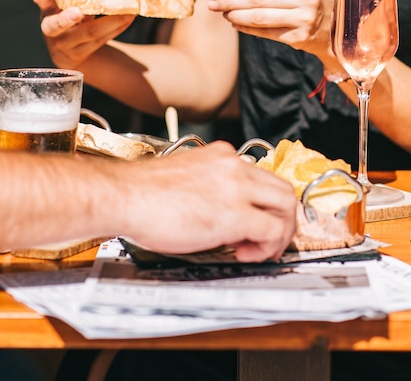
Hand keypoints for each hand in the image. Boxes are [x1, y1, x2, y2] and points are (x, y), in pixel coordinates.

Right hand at [32, 0, 137, 67]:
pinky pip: (100, 41)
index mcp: (49, 7)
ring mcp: (64, 43)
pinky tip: (128, 20)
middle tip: (78, 12)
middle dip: (65, 19)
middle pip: (54, 25)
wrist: (76, 50)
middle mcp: (52, 26)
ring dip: (109, 23)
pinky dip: (116, 29)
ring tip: (127, 14)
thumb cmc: (80, 13)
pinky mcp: (79, 54)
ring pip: (87, 34)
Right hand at [127, 141, 296, 261]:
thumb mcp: (186, 178)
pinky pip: (272, 229)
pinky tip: (248, 254)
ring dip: (280, 231)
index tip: (255, 221)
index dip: (264, 203)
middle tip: (269, 238)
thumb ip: (211, 187)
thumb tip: (221, 211)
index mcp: (222, 155)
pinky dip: (268, 245)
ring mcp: (238, 186)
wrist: (125, 195)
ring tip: (260, 249)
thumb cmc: (142, 193)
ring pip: (286, 204)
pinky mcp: (236, 212)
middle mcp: (235, 166)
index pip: (262, 177)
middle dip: (283, 217)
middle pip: (282, 188)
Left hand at [208, 0, 331, 55]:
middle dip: (230, 1)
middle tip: (212, 3)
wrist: (334, 30)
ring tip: (223, 14)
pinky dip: (247, 28)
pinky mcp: (300, 37)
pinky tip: (236, 24)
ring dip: (236, 15)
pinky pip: (266, 32)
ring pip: (260, 16)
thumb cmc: (307, 5)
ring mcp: (304, 18)